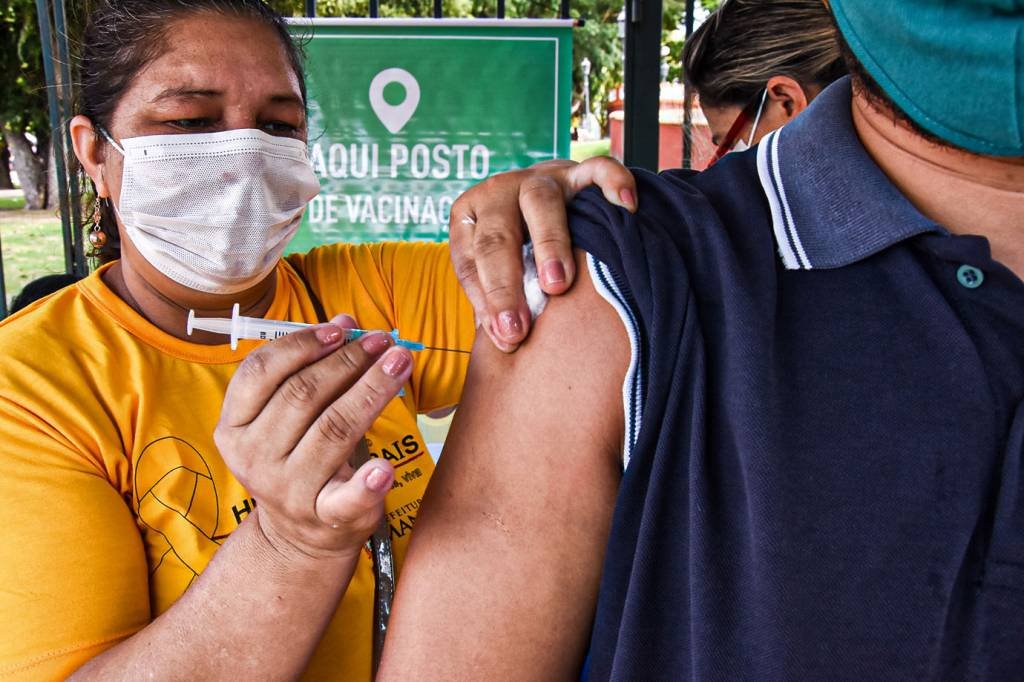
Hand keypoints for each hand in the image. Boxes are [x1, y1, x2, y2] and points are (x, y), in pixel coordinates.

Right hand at [215, 315, 411, 559]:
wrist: (298, 533)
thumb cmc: (297, 455)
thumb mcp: (288, 414)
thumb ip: (311, 367)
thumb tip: (345, 323)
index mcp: (234, 426)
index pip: (260, 373)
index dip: (301, 345)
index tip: (340, 329)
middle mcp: (254, 458)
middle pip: (302, 396)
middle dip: (347, 360)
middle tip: (383, 340)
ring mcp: (288, 490)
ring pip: (333, 429)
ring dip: (370, 390)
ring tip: (399, 362)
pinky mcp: (324, 517)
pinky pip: (346, 498)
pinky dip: (366, 483)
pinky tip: (385, 467)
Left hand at [449, 157, 636, 352]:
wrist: (546, 193)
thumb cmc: (518, 244)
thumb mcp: (496, 265)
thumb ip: (494, 297)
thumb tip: (505, 342)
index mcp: (469, 216)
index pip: (470, 260)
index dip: (485, 300)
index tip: (505, 337)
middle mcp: (500, 192)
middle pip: (497, 236)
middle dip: (505, 286)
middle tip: (519, 328)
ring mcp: (541, 178)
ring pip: (541, 203)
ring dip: (549, 244)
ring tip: (557, 284)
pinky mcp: (578, 171)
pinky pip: (597, 169)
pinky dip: (612, 184)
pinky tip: (626, 207)